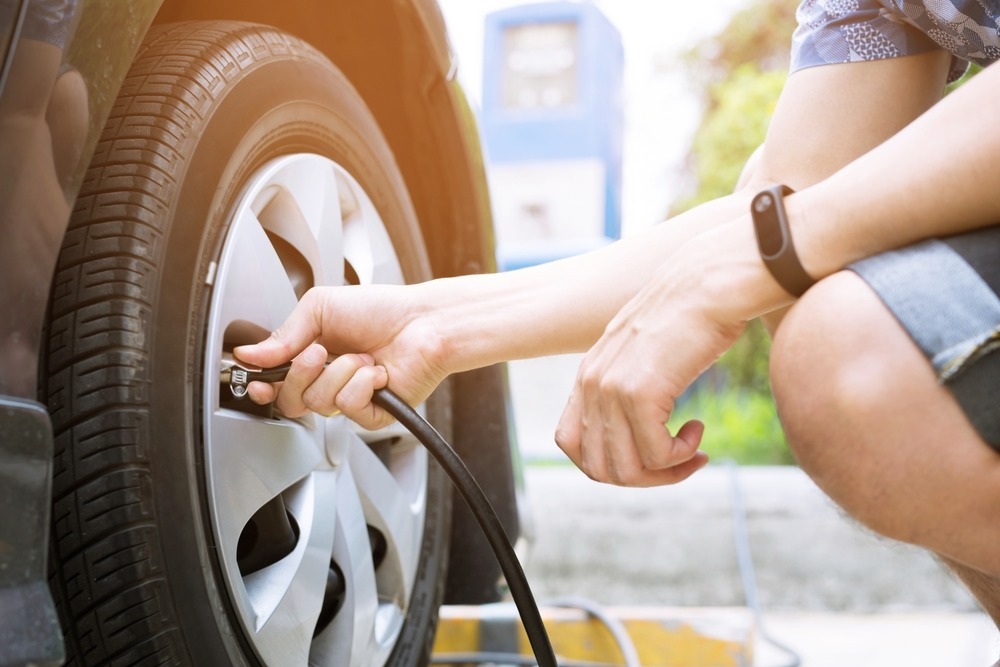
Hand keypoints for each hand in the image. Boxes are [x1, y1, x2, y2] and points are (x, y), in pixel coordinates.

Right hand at [233, 284, 448, 428]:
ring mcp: (351, 400)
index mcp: (313, 357)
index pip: (278, 384)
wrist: (424, 321)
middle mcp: (330, 381)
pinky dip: (362, 384)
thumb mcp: (320, 308)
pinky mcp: (373, 414)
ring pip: (320, 403)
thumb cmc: (382, 310)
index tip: (259, 381)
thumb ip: (284, 334)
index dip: (264, 386)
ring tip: (362, 356)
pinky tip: (377, 372)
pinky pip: (349, 408)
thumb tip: (252, 354)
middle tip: (319, 352)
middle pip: (292, 401)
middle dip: (301, 374)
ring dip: (341, 372)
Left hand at [554, 233, 753, 486]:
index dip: (611, 464)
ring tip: (693, 450)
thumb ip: (630, 386)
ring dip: (665, 471)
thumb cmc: (688, 317)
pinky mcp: (639, 392)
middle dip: (644, 478)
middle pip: (600, 467)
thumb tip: (641, 431)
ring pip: (627, 469)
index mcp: (588, 375)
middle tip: (680, 462)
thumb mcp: (645, 353)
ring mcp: (611, 388)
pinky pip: (656, 454)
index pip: (572, 445)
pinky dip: (681, 455)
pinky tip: (699, 430)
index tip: (647, 457)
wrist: (708, 284)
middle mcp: (592, 383)